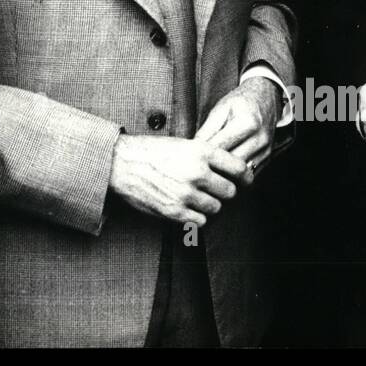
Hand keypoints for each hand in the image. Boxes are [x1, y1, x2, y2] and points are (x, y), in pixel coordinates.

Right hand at [109, 135, 247, 225]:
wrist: (121, 163)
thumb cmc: (150, 151)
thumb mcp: (182, 144)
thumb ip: (206, 155)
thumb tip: (230, 169)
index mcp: (201, 151)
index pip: (239, 168)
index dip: (245, 176)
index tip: (244, 181)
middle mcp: (197, 172)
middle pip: (230, 191)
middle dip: (224, 192)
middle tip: (213, 189)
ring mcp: (186, 193)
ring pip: (216, 208)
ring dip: (209, 205)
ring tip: (196, 197)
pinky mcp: (175, 211)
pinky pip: (200, 222)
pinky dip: (196, 217)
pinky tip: (187, 207)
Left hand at [195, 78, 280, 184]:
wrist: (266, 99)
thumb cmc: (240, 102)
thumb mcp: (221, 109)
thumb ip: (208, 129)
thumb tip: (193, 148)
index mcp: (247, 123)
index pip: (220, 147)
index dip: (203, 155)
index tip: (189, 160)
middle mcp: (260, 139)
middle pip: (231, 164)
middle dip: (212, 169)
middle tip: (195, 172)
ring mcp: (265, 151)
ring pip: (241, 174)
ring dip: (224, 176)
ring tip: (207, 175)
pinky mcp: (267, 159)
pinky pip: (249, 174)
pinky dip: (235, 177)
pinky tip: (222, 174)